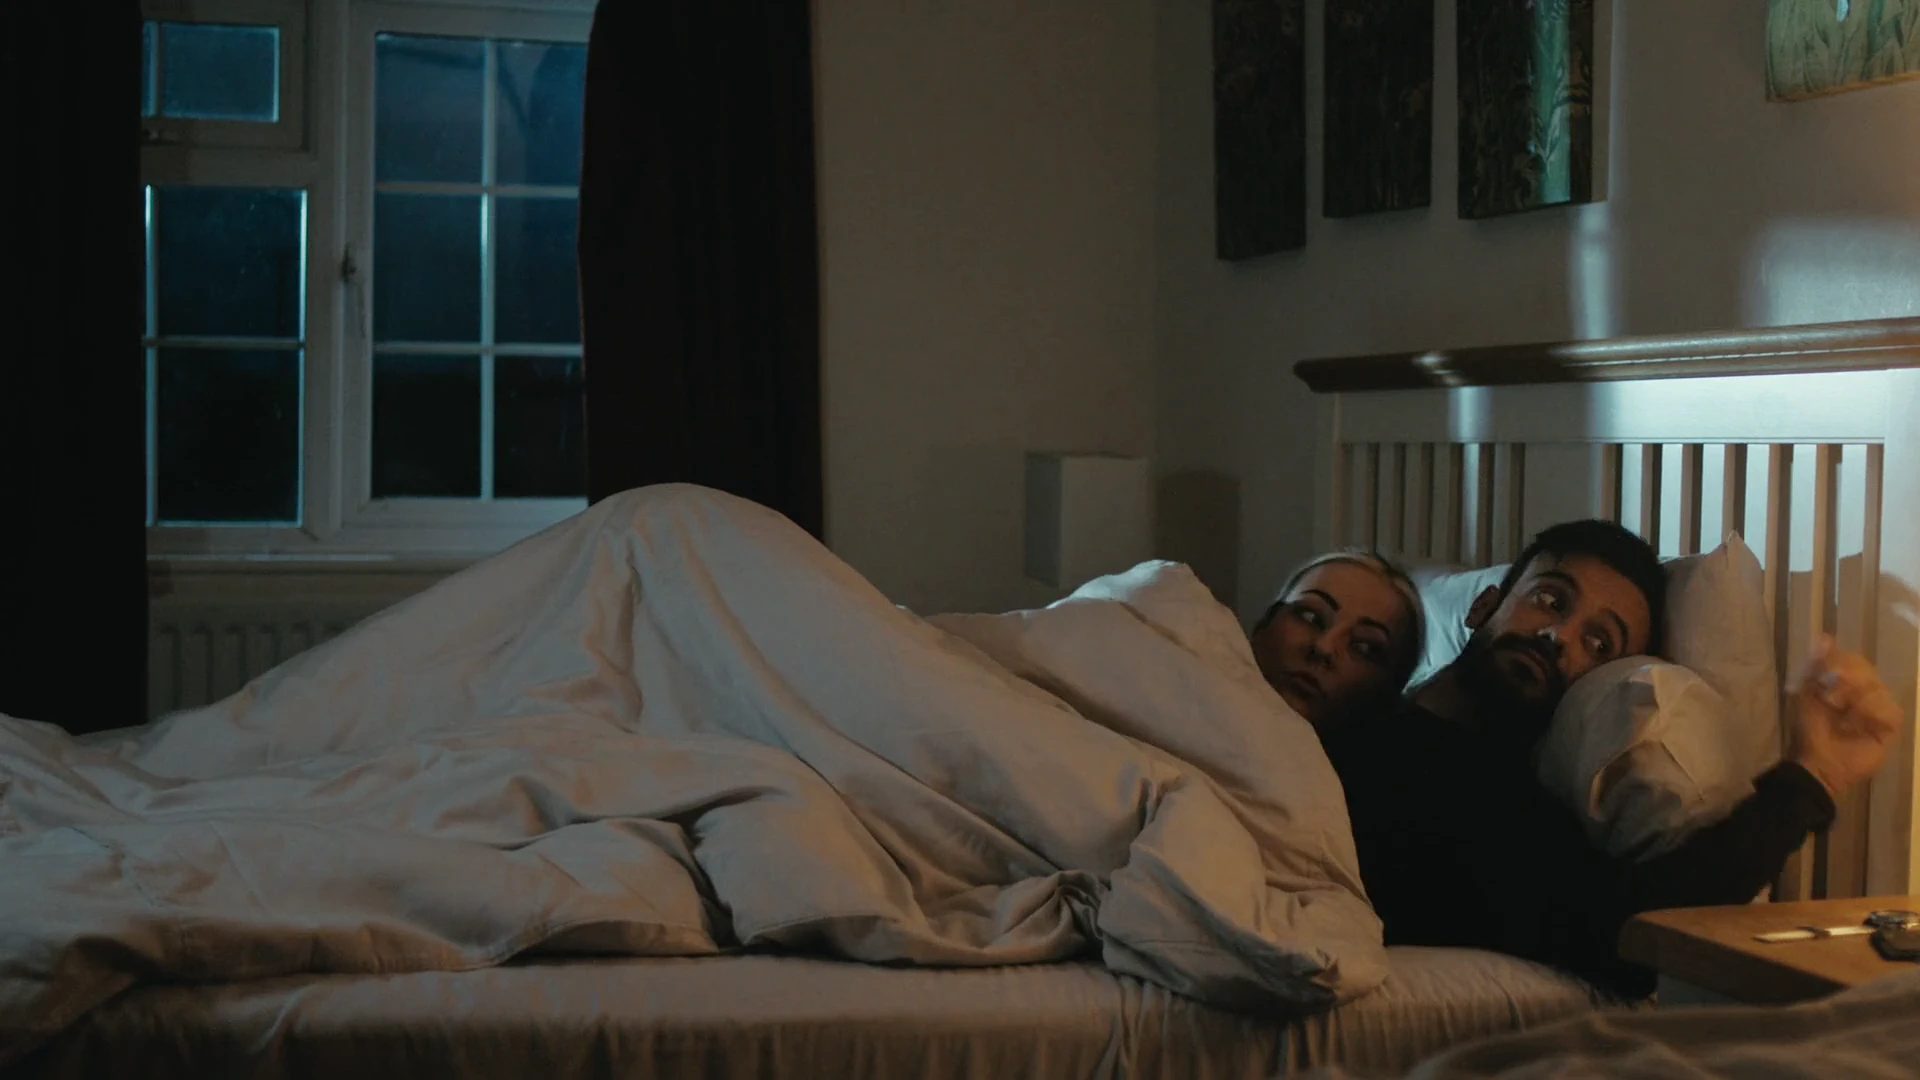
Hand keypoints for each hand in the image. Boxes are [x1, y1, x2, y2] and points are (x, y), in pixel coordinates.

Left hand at [1786, 636, 1904, 798]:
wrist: (1818, 762)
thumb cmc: (1809, 728)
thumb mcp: (1806, 693)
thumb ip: (1815, 665)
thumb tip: (1825, 636)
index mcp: (1845, 681)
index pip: (1853, 658)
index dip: (1840, 664)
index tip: (1824, 679)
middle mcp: (1865, 690)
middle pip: (1867, 670)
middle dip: (1846, 683)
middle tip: (1830, 700)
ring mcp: (1880, 707)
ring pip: (1878, 689)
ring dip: (1855, 702)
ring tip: (1842, 719)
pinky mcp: (1890, 726)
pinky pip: (1890, 710)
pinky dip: (1871, 716)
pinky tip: (1857, 727)